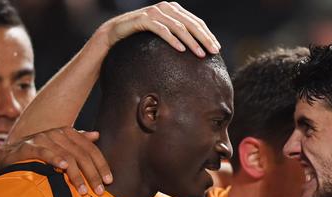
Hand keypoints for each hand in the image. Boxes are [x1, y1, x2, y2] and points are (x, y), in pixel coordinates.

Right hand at [0, 127, 111, 194]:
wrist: (5, 157)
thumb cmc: (37, 155)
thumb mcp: (59, 147)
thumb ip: (77, 141)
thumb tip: (96, 135)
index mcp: (67, 133)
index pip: (90, 149)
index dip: (101, 165)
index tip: (109, 181)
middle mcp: (56, 133)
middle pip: (81, 154)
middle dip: (92, 174)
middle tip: (100, 192)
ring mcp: (42, 138)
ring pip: (66, 156)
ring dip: (77, 175)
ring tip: (84, 191)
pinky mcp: (28, 146)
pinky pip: (44, 152)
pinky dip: (55, 159)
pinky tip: (63, 168)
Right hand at [96, 2, 219, 57]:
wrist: (115, 32)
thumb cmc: (140, 35)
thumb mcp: (162, 32)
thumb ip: (176, 33)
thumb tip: (197, 48)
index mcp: (173, 9)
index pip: (196, 22)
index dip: (208, 35)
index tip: (217, 49)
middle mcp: (166, 7)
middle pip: (191, 23)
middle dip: (204, 38)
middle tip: (213, 52)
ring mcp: (155, 12)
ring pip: (179, 27)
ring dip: (191, 41)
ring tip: (200, 54)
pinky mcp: (144, 19)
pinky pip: (162, 30)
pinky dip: (173, 40)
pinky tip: (181, 50)